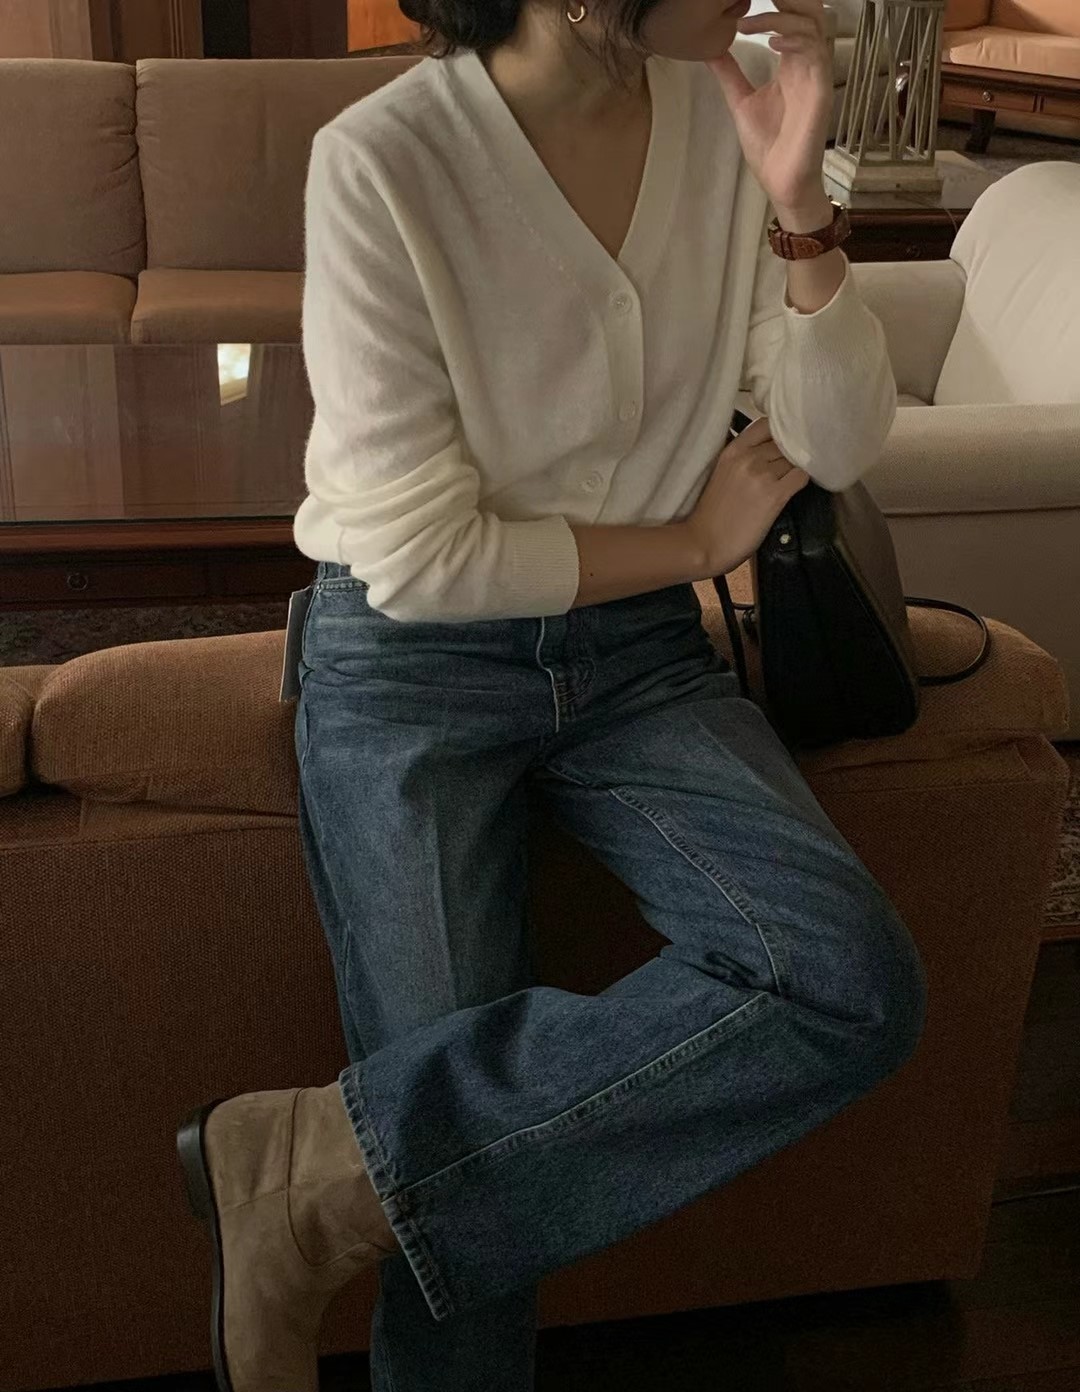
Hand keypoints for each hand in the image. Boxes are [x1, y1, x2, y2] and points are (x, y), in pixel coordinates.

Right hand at [686, 415, 809, 575]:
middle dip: (790, 453)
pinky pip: (801, 476)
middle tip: (788, 467)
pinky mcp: (775, 495)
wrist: (704, 543)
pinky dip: (803, 480)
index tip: (782, 443)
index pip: (766, 424)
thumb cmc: (711, 513)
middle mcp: (748, 457)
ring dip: (797, 468)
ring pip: (795, 459)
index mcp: (732, 450)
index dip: (779, 431)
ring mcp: (762, 475)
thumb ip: (741, 458)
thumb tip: (767, 450)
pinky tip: (794, 489)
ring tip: (790, 480)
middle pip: (784, 443)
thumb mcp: (721, 473)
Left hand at [707, 0, 832, 216]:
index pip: (790, 16)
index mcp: (791, 62)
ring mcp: (816, 76)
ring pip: (813, 25)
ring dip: (782, 16)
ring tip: (748, 22)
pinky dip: (795, 41)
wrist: (781, 181)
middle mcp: (807, 63)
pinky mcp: (821, 92)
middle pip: (809, 11)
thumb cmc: (769, 145)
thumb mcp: (741, 101)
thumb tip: (709, 49)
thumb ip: (729, 73)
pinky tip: (772, 41)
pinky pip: (816, 55)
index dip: (776, 1)